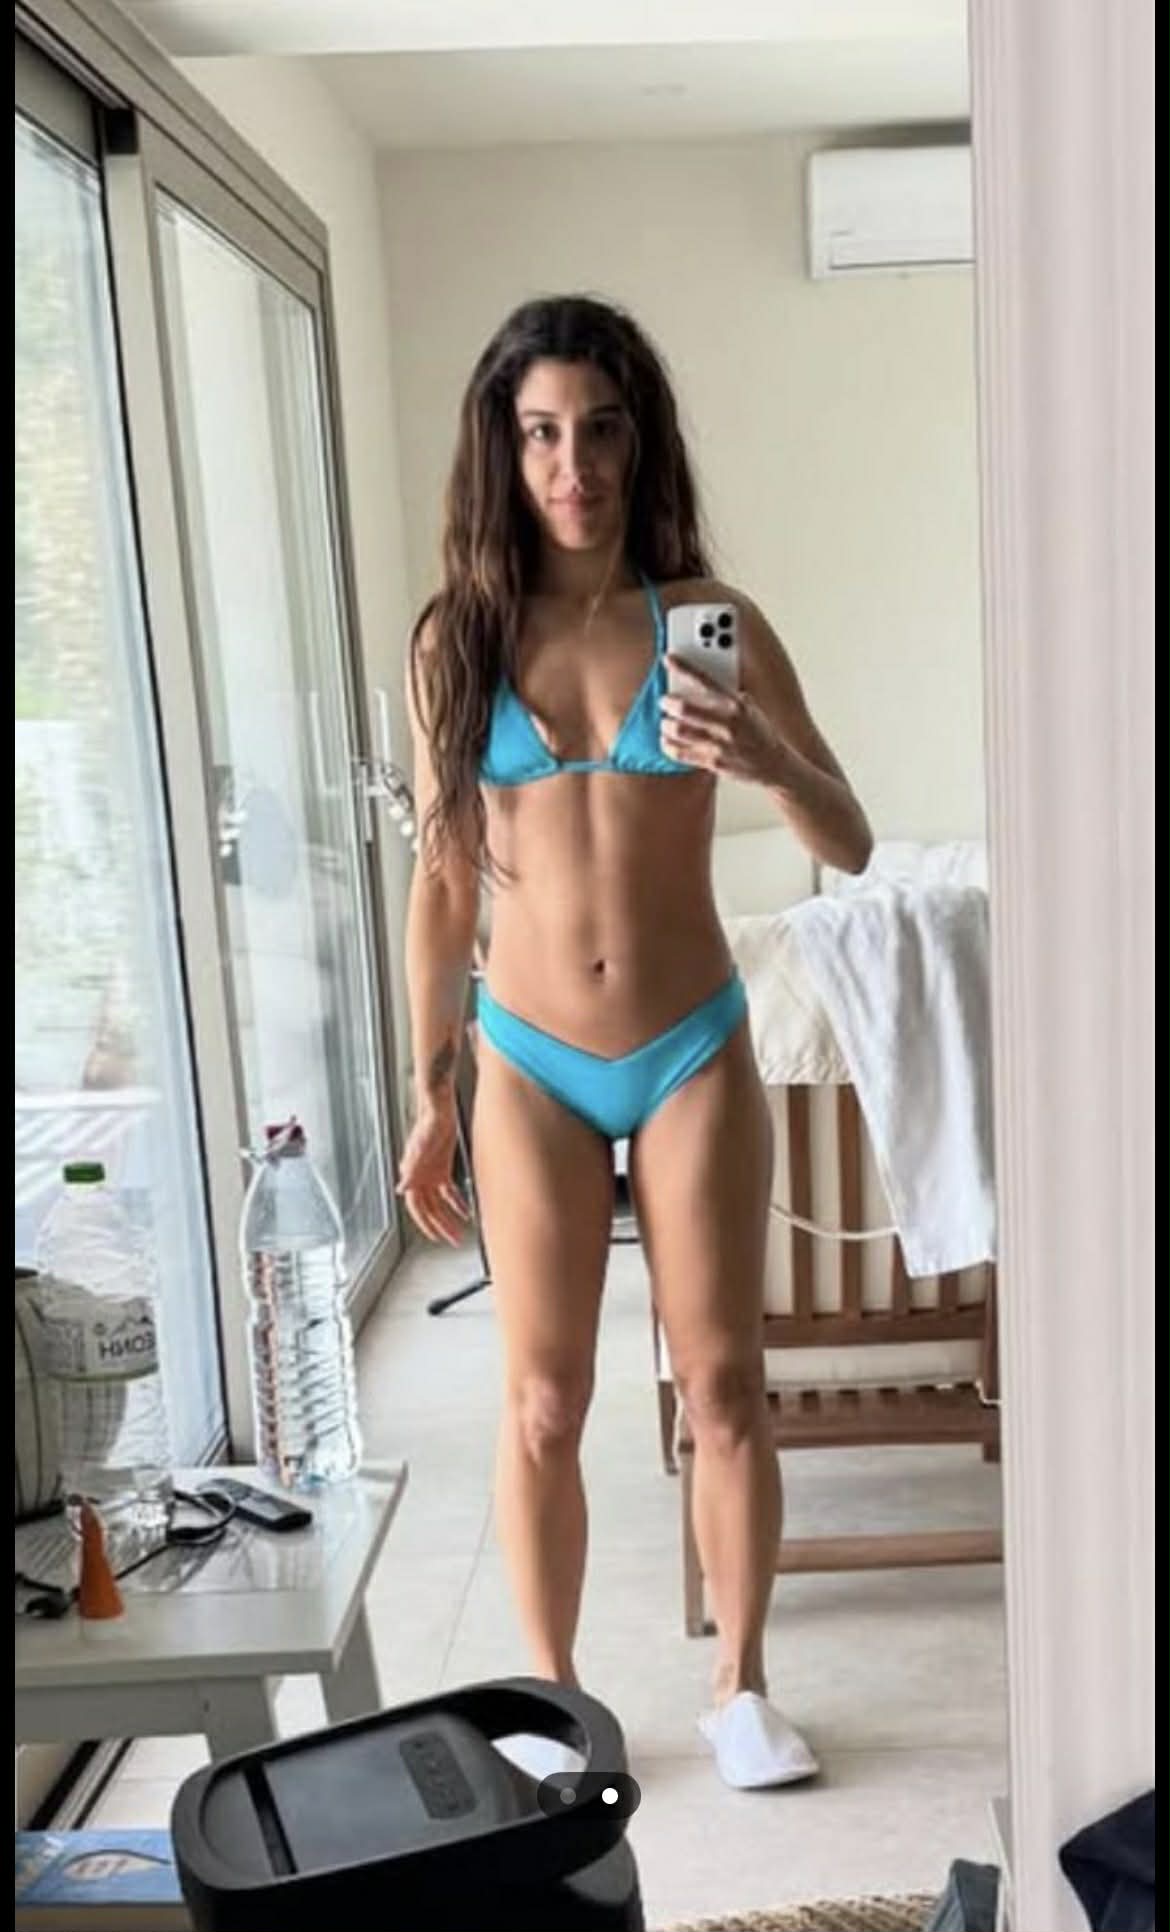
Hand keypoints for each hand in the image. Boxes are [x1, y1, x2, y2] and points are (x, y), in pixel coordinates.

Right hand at [395, 1101, 470, 1245]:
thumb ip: (411, 1168)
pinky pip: (449, 1192)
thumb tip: (401, 1188)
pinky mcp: (442, 1169)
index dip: (426, 1224)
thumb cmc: (428, 1124)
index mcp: (413, 1176)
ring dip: (449, 1218)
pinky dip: (457, 1203)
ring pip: (439, 1204)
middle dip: (441, 1226)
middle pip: (430, 1209)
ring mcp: (431, 1175)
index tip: (437, 1237)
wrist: (439, 1108)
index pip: (418, 1208)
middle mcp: (421, 1178)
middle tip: (453, 1239)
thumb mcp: (421, 1147)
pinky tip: (466, 1211)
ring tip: (459, 1232)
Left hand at [660, 659, 794, 786]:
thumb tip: (696, 681)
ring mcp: (720, 744)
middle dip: (668, 702)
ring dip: (666, 725)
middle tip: (664, 701)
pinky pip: (679, 752)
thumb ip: (726, 694)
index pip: (704, 680)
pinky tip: (668, 741)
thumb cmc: (759, 732)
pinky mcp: (713, 762)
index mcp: (737, 704)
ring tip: (666, 723)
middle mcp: (728, 723)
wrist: (774, 764)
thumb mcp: (749, 707)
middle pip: (685, 708)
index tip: (668, 659)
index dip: (683, 668)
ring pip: (678, 730)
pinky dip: (668, 745)